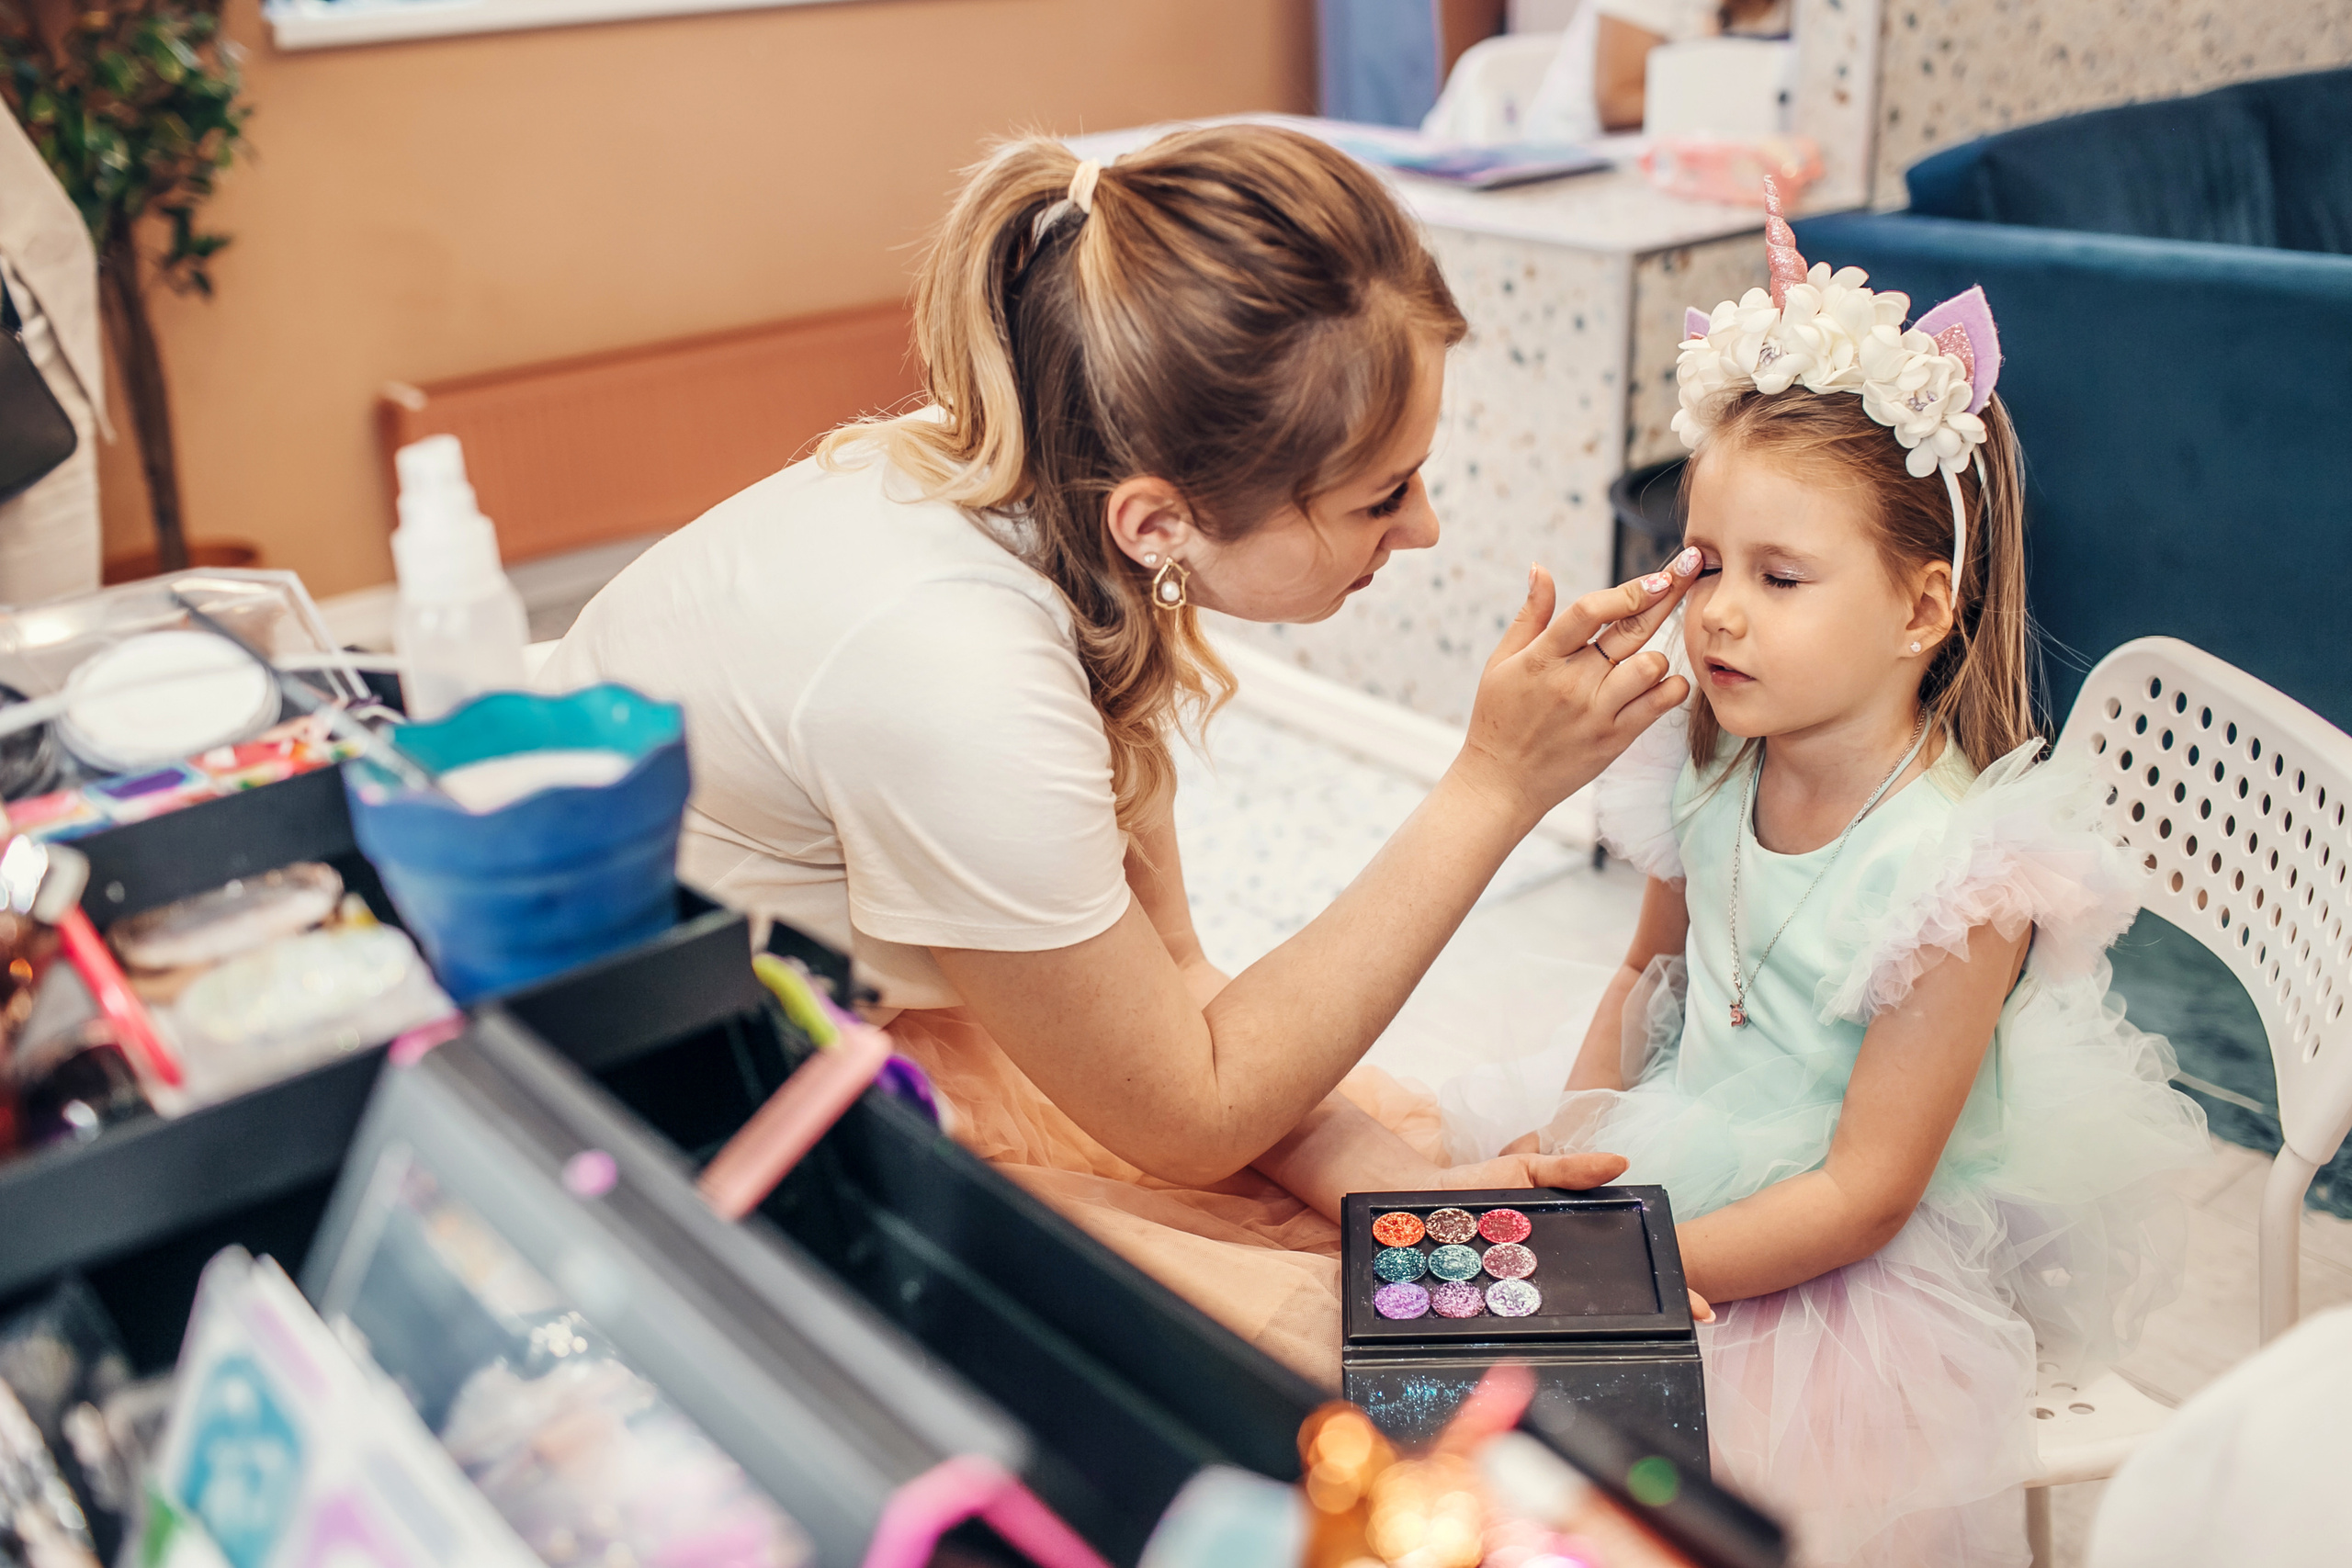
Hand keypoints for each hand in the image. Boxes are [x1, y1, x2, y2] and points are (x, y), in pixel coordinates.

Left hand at [1431, 1152, 1716, 1322]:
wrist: (1412, 1208)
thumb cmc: (1469, 1189)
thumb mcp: (1523, 1169)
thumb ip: (1569, 1168)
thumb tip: (1622, 1161)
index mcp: (1568, 1238)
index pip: (1628, 1262)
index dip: (1669, 1283)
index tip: (1701, 1307)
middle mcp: (1555, 1272)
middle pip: (1614, 1297)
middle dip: (1654, 1312)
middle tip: (1685, 1324)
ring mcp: (1531, 1294)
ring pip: (1581, 1319)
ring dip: (1614, 1330)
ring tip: (1652, 1338)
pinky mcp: (1501, 1309)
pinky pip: (1535, 1330)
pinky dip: (1555, 1341)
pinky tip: (1578, 1345)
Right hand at [1454, 553, 1700, 828]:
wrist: (1501, 783)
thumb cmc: (1498, 718)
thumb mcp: (1500, 662)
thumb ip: (1530, 615)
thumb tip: (1540, 568)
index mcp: (1541, 658)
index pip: (1591, 610)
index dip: (1630, 589)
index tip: (1659, 574)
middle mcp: (1572, 682)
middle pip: (1631, 629)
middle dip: (1667, 593)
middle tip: (1692, 568)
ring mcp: (1596, 712)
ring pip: (1651, 666)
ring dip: (1656, 656)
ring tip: (1643, 662)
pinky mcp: (1614, 739)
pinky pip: (1660, 704)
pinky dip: (1671, 688)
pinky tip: (1663, 683)